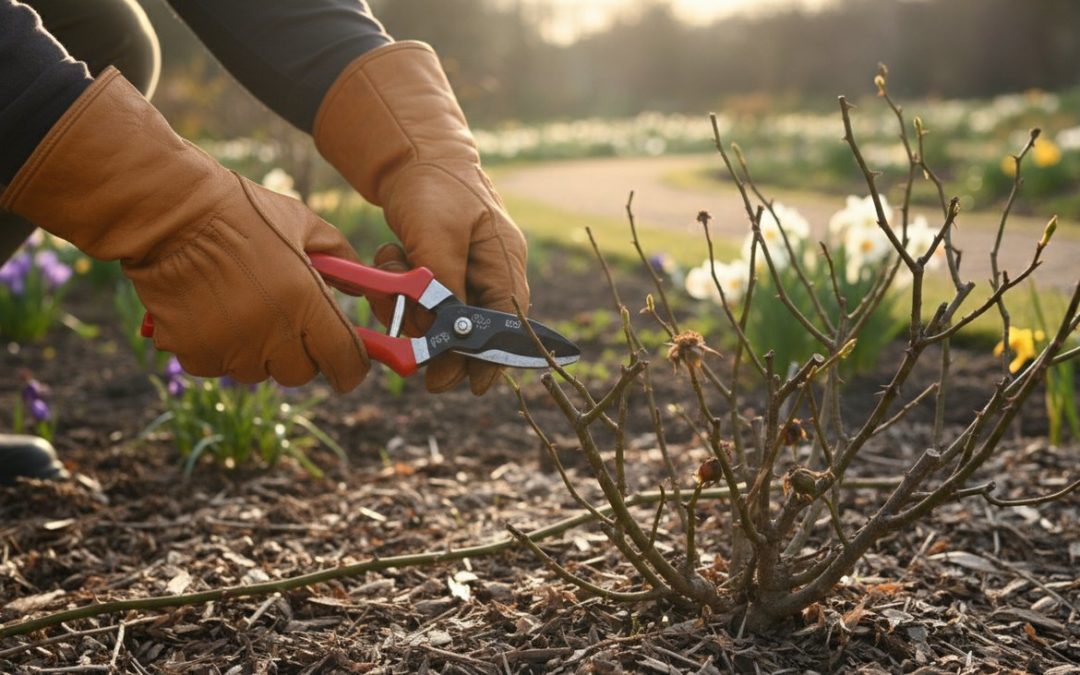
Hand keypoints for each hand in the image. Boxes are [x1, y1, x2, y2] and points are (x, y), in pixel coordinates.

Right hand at [1, 68, 367, 391]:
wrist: (168, 211)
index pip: (347, 365)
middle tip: (287, 319)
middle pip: (301, 373)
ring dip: (257, 350)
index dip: (351, 366)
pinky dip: (218, 348)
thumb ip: (343, 260)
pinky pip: (218, 366)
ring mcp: (230, 347)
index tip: (347, 359)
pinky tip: (210, 310)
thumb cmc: (242, 212)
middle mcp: (271, 333)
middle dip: (301, 353)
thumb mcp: (304, 224)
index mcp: (306, 303)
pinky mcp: (193, 353)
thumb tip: (364, 288)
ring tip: (242, 304)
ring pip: (257, 371)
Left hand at [316, 41, 528, 393]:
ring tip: (392, 270)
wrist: (410, 152)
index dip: (494, 358)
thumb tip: (445, 335)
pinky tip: (391, 260)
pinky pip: (423, 300)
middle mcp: (492, 271)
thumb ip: (444, 286)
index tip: (475, 387)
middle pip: (473, 329)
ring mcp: (467, 271)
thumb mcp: (437, 234)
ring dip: (411, 307)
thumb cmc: (433, 186)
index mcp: (505, 261)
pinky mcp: (442, 270)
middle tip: (416, 361)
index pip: (509, 322)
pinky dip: (401, 290)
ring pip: (442, 317)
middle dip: (439, 339)